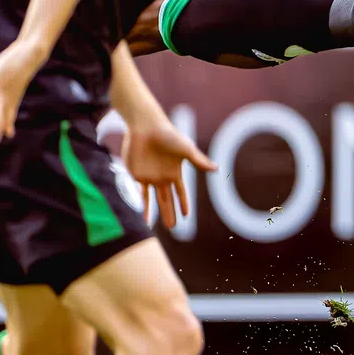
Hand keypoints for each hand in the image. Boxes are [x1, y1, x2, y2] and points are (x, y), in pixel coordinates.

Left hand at [122, 109, 216, 229]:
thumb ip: (199, 161)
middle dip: (170, 213)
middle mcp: (162, 176)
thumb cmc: (168, 135)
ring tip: (156, 227)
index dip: (183, 203)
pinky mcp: (136, 174)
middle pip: (167, 199)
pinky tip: (141, 217)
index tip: (186, 215)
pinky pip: (138, 194)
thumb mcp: (186, 149)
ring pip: (154, 200)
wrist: (146, 126)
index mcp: (175, 172)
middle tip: (173, 227)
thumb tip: (217, 169)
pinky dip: (141, 206)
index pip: (181, 192)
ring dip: (156, 213)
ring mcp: (149, 176)